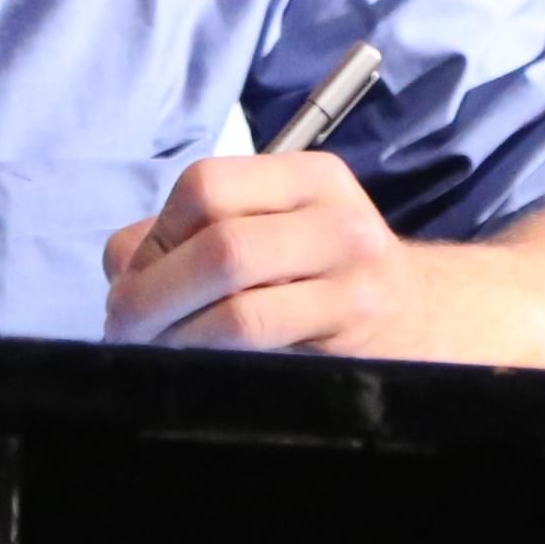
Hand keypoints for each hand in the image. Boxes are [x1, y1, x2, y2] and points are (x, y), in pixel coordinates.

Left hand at [102, 153, 415, 352]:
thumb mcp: (273, 228)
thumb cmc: (322, 272)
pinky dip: (211, 362)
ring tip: (155, 352)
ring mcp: (353, 285)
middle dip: (151, 297)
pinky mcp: (352, 344)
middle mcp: (338, 221)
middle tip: (124, 328)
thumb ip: (186, 234)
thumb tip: (123, 268)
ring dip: (175, 340)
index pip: (206, 187)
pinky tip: (197, 367)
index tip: (133, 277)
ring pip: (239, 312)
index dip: (155, 238)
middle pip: (220, 248)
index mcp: (308, 177)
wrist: (421, 319)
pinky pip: (262, 354)